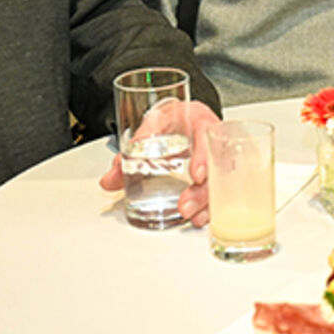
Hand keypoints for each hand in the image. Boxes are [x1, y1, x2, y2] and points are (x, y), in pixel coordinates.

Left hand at [97, 100, 222, 226]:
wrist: (186, 116)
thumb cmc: (174, 119)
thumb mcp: (151, 128)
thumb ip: (131, 152)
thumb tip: (109, 179)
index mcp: (200, 121)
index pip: (206, 134)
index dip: (204, 156)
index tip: (196, 175)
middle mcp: (215, 139)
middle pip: (219, 165)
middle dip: (203, 190)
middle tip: (184, 206)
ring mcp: (221, 157)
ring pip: (224, 181)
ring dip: (208, 203)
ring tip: (192, 217)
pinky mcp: (221, 172)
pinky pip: (224, 190)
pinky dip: (212, 206)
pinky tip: (201, 217)